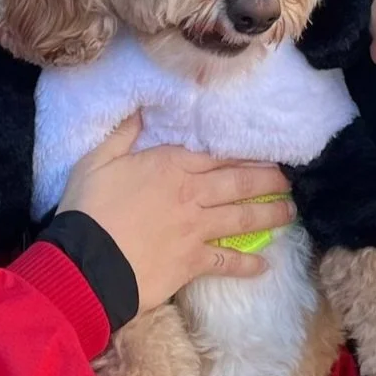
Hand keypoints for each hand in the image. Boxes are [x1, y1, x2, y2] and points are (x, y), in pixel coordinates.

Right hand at [58, 116, 293, 313]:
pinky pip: (227, 262)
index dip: (245, 156)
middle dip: (268, 181)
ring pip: (242, 218)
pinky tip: (264, 266)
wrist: (87, 262)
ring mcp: (196, 229)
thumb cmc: (88, 208)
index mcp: (171, 165)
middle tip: (288, 182)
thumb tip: (142, 108)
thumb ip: (123, 134)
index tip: (266, 156)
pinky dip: (247, 265)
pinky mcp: (193, 262)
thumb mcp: (97, 160)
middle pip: (239, 183)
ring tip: (288, 213)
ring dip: (269, 215)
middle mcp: (192, 194)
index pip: (218, 156)